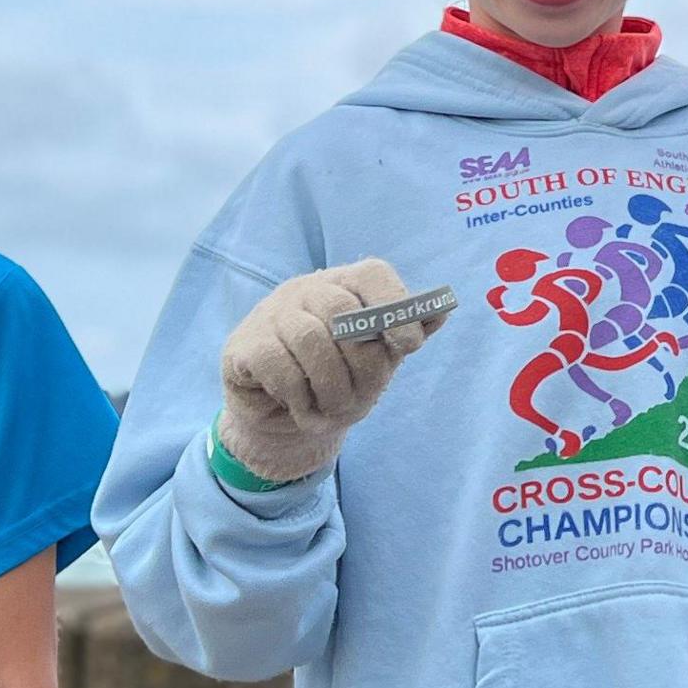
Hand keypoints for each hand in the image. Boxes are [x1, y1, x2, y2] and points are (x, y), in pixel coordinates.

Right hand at [217, 258, 443, 483]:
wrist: (283, 412)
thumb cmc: (338, 375)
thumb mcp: (378, 357)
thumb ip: (406, 333)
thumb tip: (442, 310)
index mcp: (346, 285)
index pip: (373, 274)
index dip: (395, 306)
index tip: (408, 347)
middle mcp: (308, 290)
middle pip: (343, 311)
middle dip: (362, 365)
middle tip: (363, 400)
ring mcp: (272, 313)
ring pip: (310, 338)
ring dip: (330, 386)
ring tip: (333, 411)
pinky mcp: (244, 344)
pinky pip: (277, 364)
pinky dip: (298, 395)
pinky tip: (302, 407)